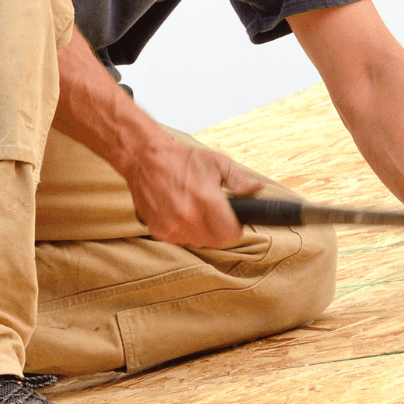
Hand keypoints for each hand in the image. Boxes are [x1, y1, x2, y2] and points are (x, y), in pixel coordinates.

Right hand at [118, 135, 266, 248]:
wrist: (145, 159)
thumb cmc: (182, 160)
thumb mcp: (216, 163)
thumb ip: (239, 180)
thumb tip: (258, 189)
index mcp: (207, 199)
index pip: (231, 233)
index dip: (234, 228)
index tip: (232, 221)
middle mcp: (189, 216)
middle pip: (215, 241)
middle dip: (218, 230)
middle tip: (213, 214)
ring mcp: (172, 225)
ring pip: (197, 243)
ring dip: (200, 232)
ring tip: (195, 212)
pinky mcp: (158, 230)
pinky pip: (179, 241)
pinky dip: (182, 232)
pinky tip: (180, 214)